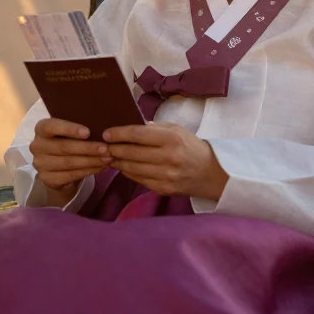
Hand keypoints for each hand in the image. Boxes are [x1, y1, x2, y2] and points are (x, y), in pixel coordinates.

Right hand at [29, 118, 110, 204]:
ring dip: (91, 161)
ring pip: (69, 163)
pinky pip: (71, 175)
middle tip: (106, 148)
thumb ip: (78, 128)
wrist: (57, 166)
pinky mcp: (47, 179)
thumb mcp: (68, 131)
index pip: (52, 126)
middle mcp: (36, 146)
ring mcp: (40, 164)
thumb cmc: (66, 141)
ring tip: (108, 158)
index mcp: (41, 129)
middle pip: (64, 147)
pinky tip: (100, 167)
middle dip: (88, 148)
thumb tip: (101, 126)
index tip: (88, 132)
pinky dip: (88, 171)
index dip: (69, 129)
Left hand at [104, 124, 228, 199]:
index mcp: (171, 138)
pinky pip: (138, 179)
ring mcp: (166, 175)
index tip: (106, 133)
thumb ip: (153, 128)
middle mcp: (168, 157)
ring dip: (117, 161)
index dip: (119, 134)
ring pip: (132, 168)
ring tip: (108, 155)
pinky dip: (127, 172)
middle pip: (131, 152)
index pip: (138, 134)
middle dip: (113, 148)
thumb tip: (128, 125)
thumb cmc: (191, 147)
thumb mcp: (176, 130)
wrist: (212, 173)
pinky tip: (122, 166)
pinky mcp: (163, 189)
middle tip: (101, 145)